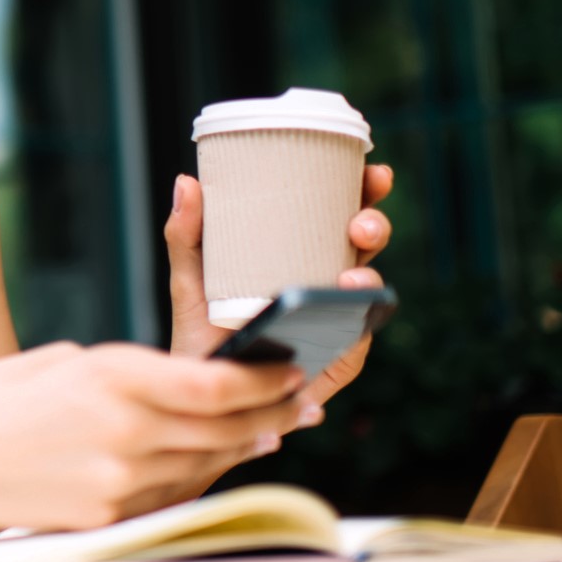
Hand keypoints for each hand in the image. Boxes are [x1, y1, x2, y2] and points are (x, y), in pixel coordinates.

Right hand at [0, 342, 306, 533]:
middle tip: (301, 400)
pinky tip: (214, 460)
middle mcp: (123, 432)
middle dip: (270, 413)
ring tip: (272, 428)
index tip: (291, 368)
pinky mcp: (107, 516)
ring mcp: (117, 482)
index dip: (265, 380)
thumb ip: (126, 376)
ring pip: (206, 465)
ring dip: (244, 446)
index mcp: (110, 378)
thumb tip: (180, 388)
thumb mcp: (62, 362)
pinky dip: (200, 475)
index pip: (216, 385)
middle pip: (224, 428)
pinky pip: (172, 494)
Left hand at [163, 164, 394, 409]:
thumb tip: (188, 181)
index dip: (362, 189)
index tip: (372, 171)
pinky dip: (358, 324)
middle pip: (363, 244)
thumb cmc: (200, 328)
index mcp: (298, 250)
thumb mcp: (190, 277)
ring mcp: (333, 316)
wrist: (200, 390)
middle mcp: (323, 278)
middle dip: (374, 225)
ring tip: (352, 274)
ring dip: (370, 276)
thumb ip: (186, 234)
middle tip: (360, 224)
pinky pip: (358, 338)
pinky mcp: (337, 355)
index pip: (337, 212)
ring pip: (367, 288)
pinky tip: (349, 313)